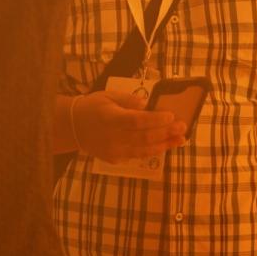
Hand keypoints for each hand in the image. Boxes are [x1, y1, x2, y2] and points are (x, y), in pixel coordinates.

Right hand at [71, 91, 185, 162]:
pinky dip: (153, 151)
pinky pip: (137, 155)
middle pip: (144, 137)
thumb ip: (129, 101)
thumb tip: (147, 105)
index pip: (137, 121)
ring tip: (180, 140)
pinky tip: (165, 145)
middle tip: (183, 127)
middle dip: (166, 132)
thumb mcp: (109, 96)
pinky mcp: (115, 159)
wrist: (73, 127)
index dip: (155, 120)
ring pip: (144, 150)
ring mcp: (114, 151)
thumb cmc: (93, 107)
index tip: (171, 115)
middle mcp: (113, 137)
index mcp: (111, 119)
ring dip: (164, 144)